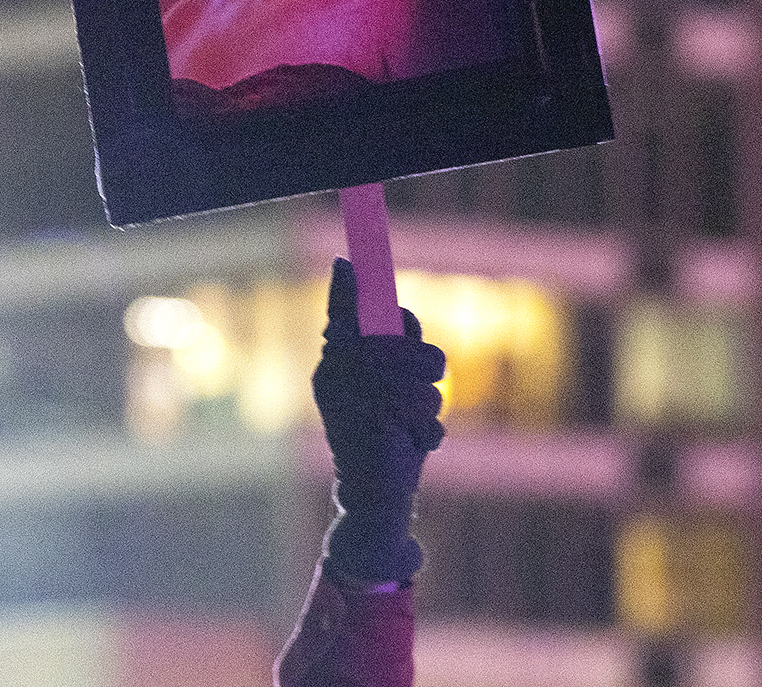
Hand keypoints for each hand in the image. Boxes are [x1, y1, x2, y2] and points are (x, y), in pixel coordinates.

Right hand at [312, 258, 444, 586]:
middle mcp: (334, 378)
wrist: (375, 500)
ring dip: (428, 399)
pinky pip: (422, 404)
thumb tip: (352, 272)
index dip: (350, 290)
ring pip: (415, 370)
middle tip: (426, 380)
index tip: (351, 260)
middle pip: (394, 336)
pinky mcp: (376, 426)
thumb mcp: (380, 383)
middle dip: (421, 359)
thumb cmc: (384, 436)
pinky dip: (428, 427)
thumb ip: (378, 338)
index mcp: (332, 364)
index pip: (344, 315)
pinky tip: (414, 444)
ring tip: (414, 423)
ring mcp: (352, 401)